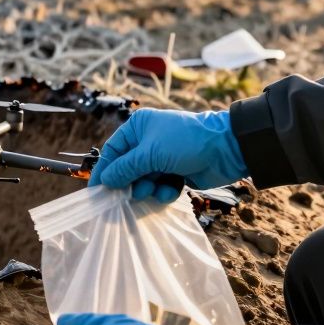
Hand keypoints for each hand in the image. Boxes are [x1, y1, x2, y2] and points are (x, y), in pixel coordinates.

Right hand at [87, 109, 247, 201]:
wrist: (226, 149)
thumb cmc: (185, 142)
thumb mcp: (150, 154)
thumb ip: (125, 169)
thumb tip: (105, 181)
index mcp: (138, 128)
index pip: (113, 152)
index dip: (105, 171)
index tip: (97, 191)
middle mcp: (147, 142)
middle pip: (127, 169)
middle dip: (130, 184)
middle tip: (129, 197)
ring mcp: (162, 158)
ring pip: (144, 181)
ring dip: (148, 189)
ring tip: (155, 190)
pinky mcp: (175, 173)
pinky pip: (160, 187)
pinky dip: (164, 191)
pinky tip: (172, 190)